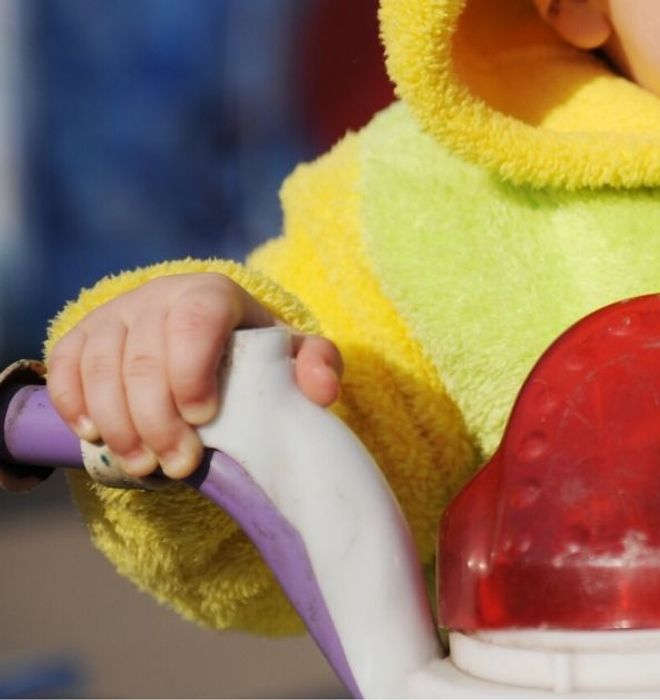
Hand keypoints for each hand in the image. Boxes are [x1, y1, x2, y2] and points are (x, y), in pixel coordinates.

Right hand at [47, 273, 341, 477]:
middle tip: (178, 464)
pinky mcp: (83, 336)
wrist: (207, 342)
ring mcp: (115, 314)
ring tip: (143, 466)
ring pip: (101, 366)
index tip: (203, 418)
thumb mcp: (292, 356)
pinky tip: (95, 437)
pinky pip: (64, 366)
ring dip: (118, 424)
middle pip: (145, 357)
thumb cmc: (255, 355)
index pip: (195, 321)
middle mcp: (158, 295)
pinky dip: (74, 403)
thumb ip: (317, 366)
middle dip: (157, 419)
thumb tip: (323, 391)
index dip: (191, 370)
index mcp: (212, 294)